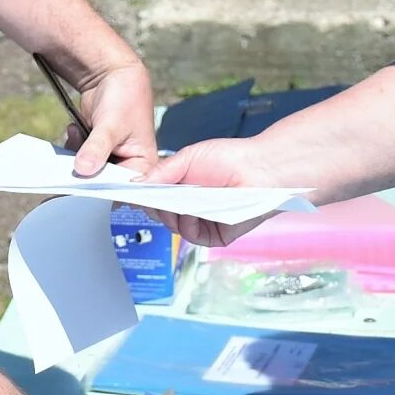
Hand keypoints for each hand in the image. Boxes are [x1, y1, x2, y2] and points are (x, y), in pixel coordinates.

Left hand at [68, 58, 157, 177]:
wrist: (112, 75)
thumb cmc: (125, 98)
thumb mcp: (111, 125)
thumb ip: (98, 148)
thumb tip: (83, 170)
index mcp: (144, 165)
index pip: (124, 189)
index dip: (105, 190)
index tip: (84, 188)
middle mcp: (128, 166)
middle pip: (104, 183)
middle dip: (86, 174)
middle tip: (73, 164)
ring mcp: (110, 159)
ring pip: (89, 173)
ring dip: (77, 158)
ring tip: (79, 134)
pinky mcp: (96, 151)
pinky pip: (80, 161)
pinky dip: (74, 148)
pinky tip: (76, 129)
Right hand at [140, 138, 281, 247]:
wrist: (261, 169)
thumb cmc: (230, 158)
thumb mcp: (188, 157)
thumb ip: (161, 171)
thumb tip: (136, 182)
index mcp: (183, 186)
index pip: (156, 197)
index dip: (145, 196)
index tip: (133, 194)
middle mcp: (191, 205)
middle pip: (162, 214)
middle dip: (156, 207)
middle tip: (153, 199)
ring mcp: (203, 220)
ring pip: (175, 227)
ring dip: (172, 216)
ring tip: (177, 203)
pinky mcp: (216, 235)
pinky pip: (194, 236)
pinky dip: (189, 226)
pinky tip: (191, 214)